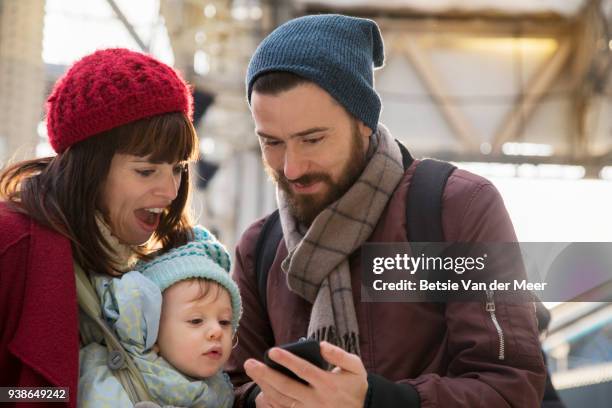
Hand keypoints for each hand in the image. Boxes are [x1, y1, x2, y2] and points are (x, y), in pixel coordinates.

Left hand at [244, 341, 367, 407]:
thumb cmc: (356, 386)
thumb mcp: (355, 367)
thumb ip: (339, 355)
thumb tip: (321, 345)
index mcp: (327, 383)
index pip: (304, 370)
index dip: (287, 361)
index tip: (271, 351)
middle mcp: (316, 399)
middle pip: (286, 387)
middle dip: (266, 375)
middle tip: (250, 364)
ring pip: (282, 400)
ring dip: (265, 387)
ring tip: (252, 374)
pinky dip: (271, 404)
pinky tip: (261, 392)